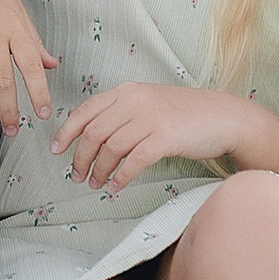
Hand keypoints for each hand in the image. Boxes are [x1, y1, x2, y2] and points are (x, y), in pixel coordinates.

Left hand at [51, 79, 264, 188]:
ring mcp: (150, 118)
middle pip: (93, 132)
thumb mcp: (148, 103)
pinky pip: (133, 161)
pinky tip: (115, 188)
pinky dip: (120, 177)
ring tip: (96, 185)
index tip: (56, 150)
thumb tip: (90, 134)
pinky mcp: (165, 137)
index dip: (66, 132)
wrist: (222, 116)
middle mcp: (135, 101)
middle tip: (77, 176)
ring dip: (98, 171)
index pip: (85, 111)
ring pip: (110, 149)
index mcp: (126, 91)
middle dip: (80, 158)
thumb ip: (121, 112)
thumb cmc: (184, 114)